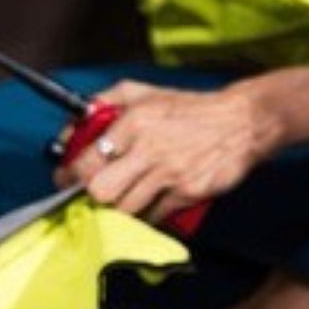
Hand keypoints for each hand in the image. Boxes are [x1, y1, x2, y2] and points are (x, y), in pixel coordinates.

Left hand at [56, 80, 282, 220]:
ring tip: (120, 201)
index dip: (69, 177)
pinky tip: (147, 207)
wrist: (242, 122)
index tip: (65, 182)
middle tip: (90, 197)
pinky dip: (146, 217)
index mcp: (133, 122)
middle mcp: (148, 148)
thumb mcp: (144, 91)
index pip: (87, 159)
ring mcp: (169, 174)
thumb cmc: (190, 109)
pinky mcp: (187, 193)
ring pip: (126, 210)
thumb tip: (76, 121)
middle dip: (91, 198)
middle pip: (101, 191)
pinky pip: (154, 217)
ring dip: (118, 211)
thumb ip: (105, 101)